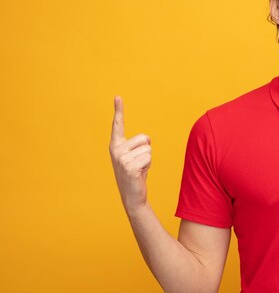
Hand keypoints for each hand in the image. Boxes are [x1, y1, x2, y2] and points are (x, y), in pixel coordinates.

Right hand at [109, 96, 151, 211]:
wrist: (132, 196)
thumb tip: (147, 140)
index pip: (118, 125)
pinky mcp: (129, 166)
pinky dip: (148, 166)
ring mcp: (121, 158)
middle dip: (147, 150)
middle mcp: (116, 150)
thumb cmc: (136, 174)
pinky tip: (140, 174)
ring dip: (148, 160)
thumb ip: (139, 146)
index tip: (118, 96)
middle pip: (144, 138)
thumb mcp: (136, 156)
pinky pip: (148, 158)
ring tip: (139, 169)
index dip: (118, 110)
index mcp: (116, 145)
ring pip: (148, 149)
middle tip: (139, 163)